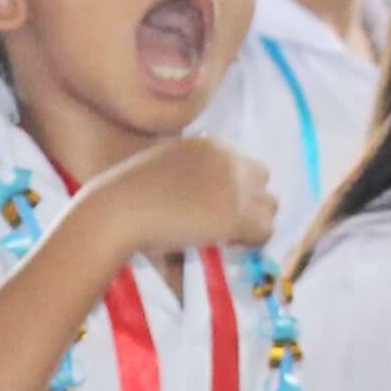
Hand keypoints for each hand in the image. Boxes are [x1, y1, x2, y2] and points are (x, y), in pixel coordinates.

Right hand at [88, 135, 277, 259]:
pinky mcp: (238, 217)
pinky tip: (227, 246)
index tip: (213, 206)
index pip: (241, 164)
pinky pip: (265, 232)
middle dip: (249, 200)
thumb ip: (189, 169)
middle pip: (262, 180)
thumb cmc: (127, 192)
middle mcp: (230, 160)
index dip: (231, 187)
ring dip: (253, 221)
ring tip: (227, 236)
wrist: (120, 210)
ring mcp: (237, 188)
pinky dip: (251, 243)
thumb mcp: (162, 164)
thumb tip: (201, 193)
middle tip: (223, 222)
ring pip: (270, 207)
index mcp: (211, 144)